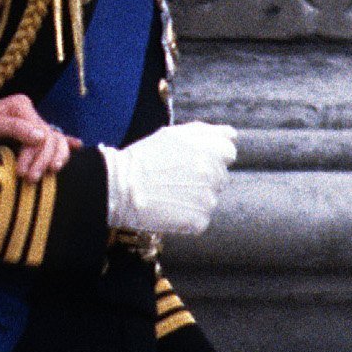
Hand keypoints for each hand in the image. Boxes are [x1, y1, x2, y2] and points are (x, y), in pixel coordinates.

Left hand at [0, 93, 74, 183]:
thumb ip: (13, 128)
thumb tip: (40, 137)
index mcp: (21, 106)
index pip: (40, 134)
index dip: (35, 155)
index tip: (23, 173)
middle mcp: (30, 113)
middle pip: (51, 138)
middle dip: (43, 160)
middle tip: (30, 179)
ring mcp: (32, 124)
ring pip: (57, 140)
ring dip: (55, 159)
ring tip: (46, 176)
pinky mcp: (30, 136)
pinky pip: (55, 139)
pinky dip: (66, 144)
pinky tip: (77, 146)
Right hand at [103, 121, 236, 238]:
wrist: (120, 186)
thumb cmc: (144, 157)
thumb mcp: (174, 135)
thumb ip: (208, 132)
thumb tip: (232, 136)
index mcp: (213, 149)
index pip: (228, 153)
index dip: (210, 156)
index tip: (189, 161)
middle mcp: (215, 172)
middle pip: (220, 177)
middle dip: (202, 178)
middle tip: (173, 178)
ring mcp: (209, 198)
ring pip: (209, 199)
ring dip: (194, 198)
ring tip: (167, 193)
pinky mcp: (199, 220)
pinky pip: (200, 219)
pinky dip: (186, 217)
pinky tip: (167, 208)